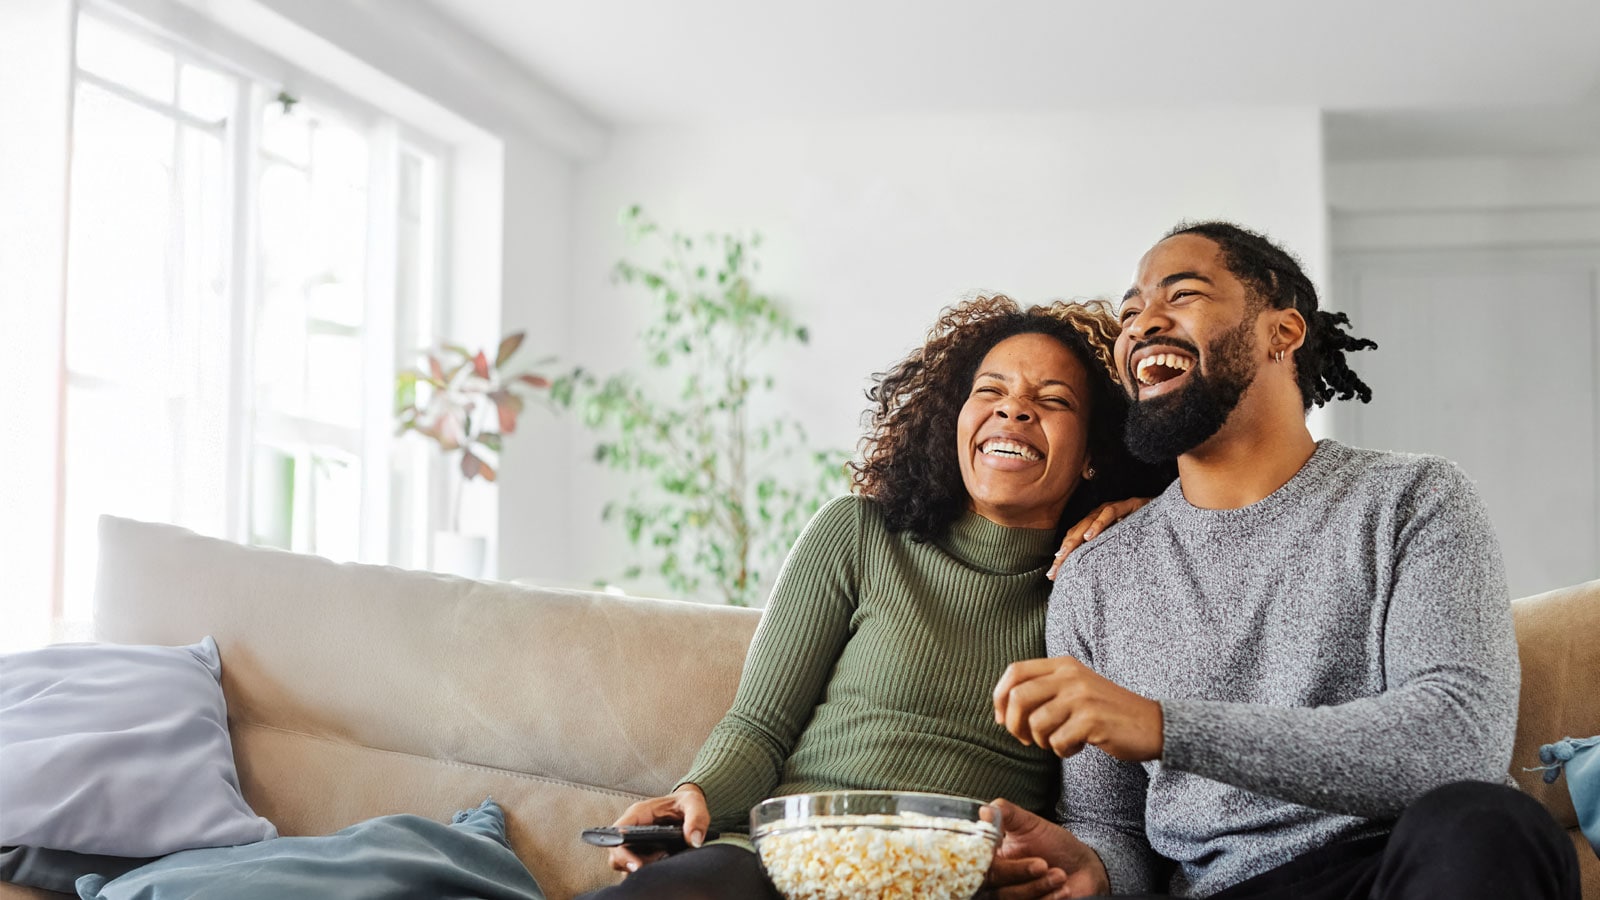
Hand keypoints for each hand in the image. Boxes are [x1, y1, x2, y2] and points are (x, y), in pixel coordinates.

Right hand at [605, 784, 710, 873]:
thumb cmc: (685, 802)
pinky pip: (638, 868)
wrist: (688, 806)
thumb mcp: (693, 803)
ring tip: (663, 861)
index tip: (637, 865)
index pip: (618, 833)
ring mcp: (637, 843)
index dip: (621, 851)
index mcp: (639, 813)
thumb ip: (696, 818)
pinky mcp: (644, 854)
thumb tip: (694, 841)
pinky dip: (648, 872)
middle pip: (617, 853)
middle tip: (654, 867)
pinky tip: (665, 867)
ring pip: (626, 864)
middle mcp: (633, 829)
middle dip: (631, 865)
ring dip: (641, 869)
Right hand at [979, 799, 1108, 899]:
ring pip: (1011, 899)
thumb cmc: (1052, 842)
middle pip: (993, 884)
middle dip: (1019, 873)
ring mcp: (1012, 897)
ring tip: (1060, 875)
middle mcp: (996, 882)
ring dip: (1038, 887)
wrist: (1082, 866)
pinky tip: (1063, 889)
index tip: (1001, 847)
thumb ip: (1005, 813)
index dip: (986, 860)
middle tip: (1042, 864)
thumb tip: (984, 810)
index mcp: (991, 859)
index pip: (977, 863)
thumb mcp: (1029, 822)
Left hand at [993, 657, 1162, 761]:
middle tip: (1026, 739)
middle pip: (1018, 697)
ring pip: (1036, 723)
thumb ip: (1044, 690)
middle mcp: (1071, 676)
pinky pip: (1057, 741)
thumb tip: (1003, 709)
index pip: (1015, 671)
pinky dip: (1062, 751)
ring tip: (1058, 742)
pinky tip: (1077, 747)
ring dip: (1041, 741)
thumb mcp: (1076, 689)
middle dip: (1014, 724)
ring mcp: (1082, 697)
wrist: (1152, 724)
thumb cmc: (1108, 711)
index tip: (1001, 718)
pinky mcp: (1092, 720)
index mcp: (1063, 665)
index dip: (999, 696)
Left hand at [1048, 498, 1149, 579]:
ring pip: (1089, 521)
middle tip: (1054, 569)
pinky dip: (1099, 524)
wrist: (1168, 516)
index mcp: (1097, 524)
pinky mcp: (1129, 504)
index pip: (1074, 539)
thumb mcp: (1122, 546)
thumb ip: (1105, 556)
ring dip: (1075, 538)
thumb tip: (1087, 578)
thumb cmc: (1145, 533)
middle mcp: (1102, 514)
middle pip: (1077, 531)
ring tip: (1064, 554)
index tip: (1052, 575)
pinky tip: (1090, 536)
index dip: (1063, 555)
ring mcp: (1114, 508)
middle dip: (1064, 551)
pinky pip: (1111, 512)